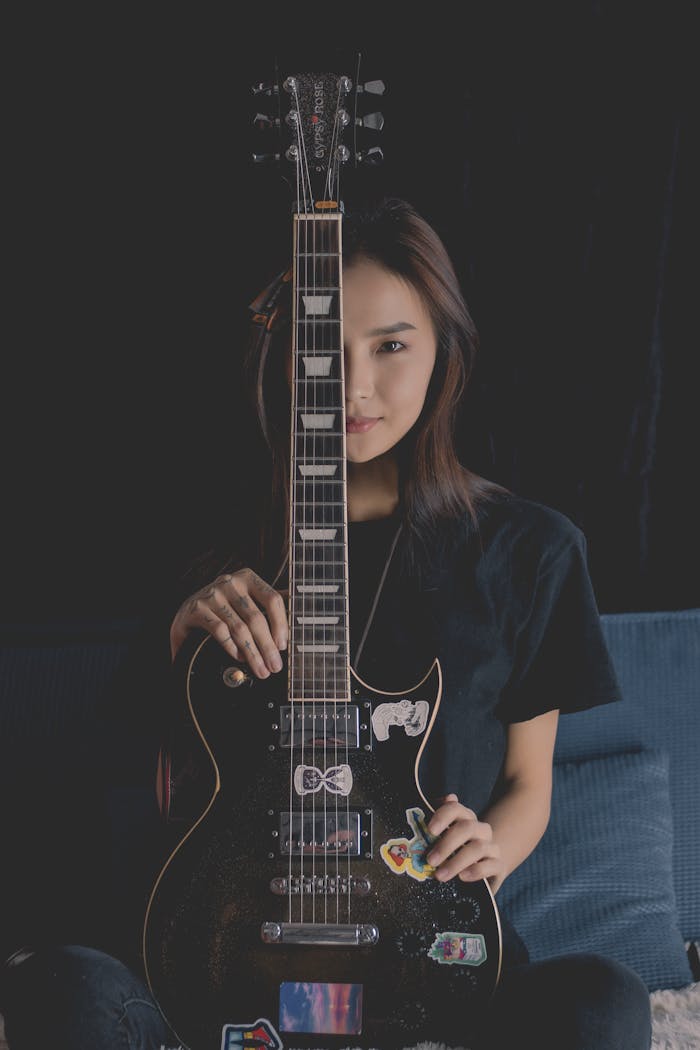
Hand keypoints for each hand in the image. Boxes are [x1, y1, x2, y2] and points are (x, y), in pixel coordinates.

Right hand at [169, 568, 287, 676]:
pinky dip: (233, 648)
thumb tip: (299, 609)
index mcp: (248, 578)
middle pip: (256, 618)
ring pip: (239, 628)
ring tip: (261, 669)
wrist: (187, 612)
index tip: (284, 646)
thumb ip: (269, 603)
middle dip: (268, 646)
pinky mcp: (197, 609)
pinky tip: (240, 658)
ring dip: (253, 653)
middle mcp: (230, 582)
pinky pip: (220, 632)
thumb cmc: (225, 607)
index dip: (281, 624)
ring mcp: (212, 594)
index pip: (272, 599)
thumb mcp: (248, 599)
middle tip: (275, 666)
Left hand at [426, 793, 503, 887]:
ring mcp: (491, 847)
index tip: (430, 830)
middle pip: (467, 828)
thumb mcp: (442, 839)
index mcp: (465, 818)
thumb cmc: (455, 853)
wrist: (482, 871)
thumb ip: (434, 824)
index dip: (442, 816)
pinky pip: (491, 865)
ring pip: (478, 847)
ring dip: (456, 862)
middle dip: (446, 844)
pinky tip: (462, 877)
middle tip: (430, 860)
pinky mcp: (498, 866)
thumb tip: (439, 804)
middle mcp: (480, 829)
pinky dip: (476, 870)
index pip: (455, 808)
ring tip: (440, 875)